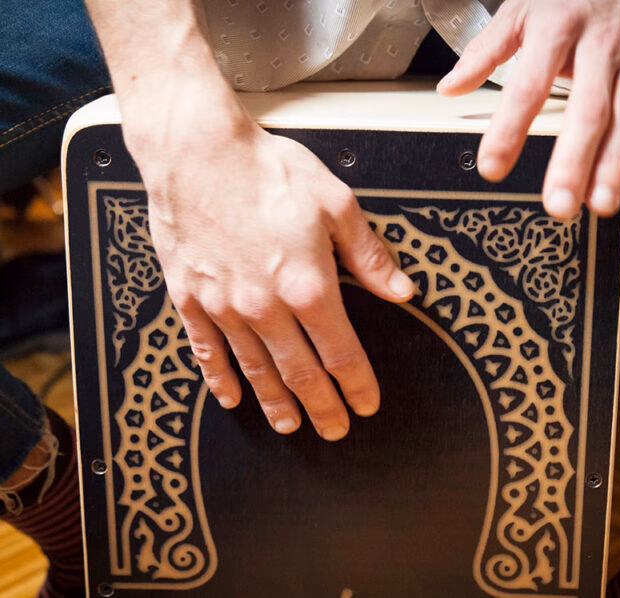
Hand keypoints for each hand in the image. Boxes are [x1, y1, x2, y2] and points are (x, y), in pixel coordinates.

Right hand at [126, 92, 414, 440]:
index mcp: (309, 287)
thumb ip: (369, 256)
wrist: (197, 150)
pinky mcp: (191, 298)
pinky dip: (221, 379)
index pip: (341, 354)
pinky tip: (231, 397)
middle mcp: (266, 307)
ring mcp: (224, 307)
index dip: (357, 385)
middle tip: (334, 429)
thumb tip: (400, 290)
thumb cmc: (266, 171)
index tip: (366, 404)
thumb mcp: (336, 204)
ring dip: (276, 403)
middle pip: (301, 374)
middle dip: (322, 407)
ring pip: (256, 371)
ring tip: (290, 425)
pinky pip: (207, 352)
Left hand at [437, 0, 619, 217]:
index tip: (492, 167)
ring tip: (599, 206)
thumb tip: (450, 87)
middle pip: (588, 111)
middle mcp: (601, 49)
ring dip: (614, 168)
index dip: (510, 129)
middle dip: (573, 162)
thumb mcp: (525, 6)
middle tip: (558, 205)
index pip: (529, 86)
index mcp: (558, 29)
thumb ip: (487, 49)